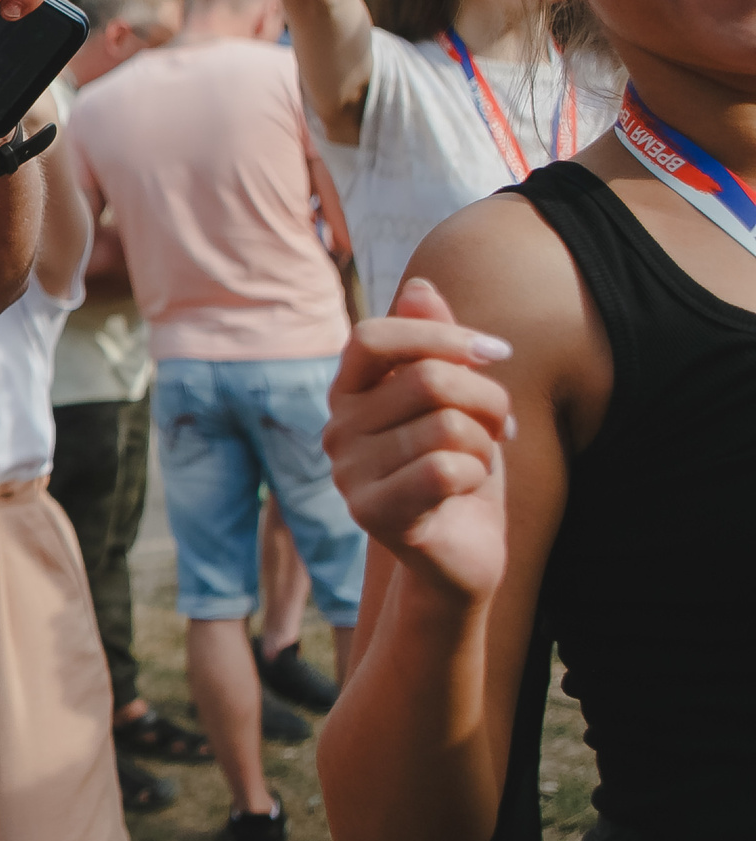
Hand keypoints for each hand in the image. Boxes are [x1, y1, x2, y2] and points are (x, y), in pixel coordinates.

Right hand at [323, 278, 511, 603]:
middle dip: (488, 399)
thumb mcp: (458, 399)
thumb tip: (420, 287)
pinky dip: (477, 477)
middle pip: (429, 380)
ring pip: (447, 427)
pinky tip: (466, 491)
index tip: (497, 354)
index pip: (374, 336)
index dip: (441, 335)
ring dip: (486, 445)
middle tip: (503, 425)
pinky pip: (446, 469)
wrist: (465, 553)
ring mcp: (347, 474)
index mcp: (349, 395)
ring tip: (479, 462)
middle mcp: (336, 431)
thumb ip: (436, 345)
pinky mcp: (371, 513)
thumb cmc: (461, 469)